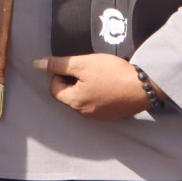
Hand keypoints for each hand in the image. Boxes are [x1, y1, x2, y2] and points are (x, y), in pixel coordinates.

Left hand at [34, 54, 162, 120]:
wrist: (145, 87)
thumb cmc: (112, 73)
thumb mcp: (82, 63)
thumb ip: (58, 64)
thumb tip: (37, 64)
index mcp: (74, 102)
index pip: (54, 88)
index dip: (60, 74)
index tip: (76, 66)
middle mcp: (84, 114)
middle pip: (68, 95)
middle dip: (74, 81)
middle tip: (89, 69)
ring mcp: (99, 117)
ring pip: (83, 99)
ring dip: (86, 87)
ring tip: (101, 76)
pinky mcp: (112, 116)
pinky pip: (97, 104)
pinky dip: (99, 94)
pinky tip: (110, 84)